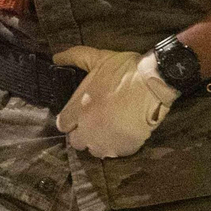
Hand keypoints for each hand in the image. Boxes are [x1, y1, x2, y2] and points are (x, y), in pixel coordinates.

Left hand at [53, 47, 179, 158]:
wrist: (153, 83)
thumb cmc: (125, 70)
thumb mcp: (98, 58)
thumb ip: (75, 57)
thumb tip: (57, 57)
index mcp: (79, 108)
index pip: (63, 125)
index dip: (71, 120)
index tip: (80, 114)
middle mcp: (88, 129)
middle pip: (76, 142)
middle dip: (83, 133)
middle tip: (96, 121)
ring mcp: (106, 141)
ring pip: (95, 150)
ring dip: (99, 141)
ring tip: (111, 128)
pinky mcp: (123, 148)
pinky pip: (115, 153)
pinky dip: (119, 145)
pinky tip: (125, 132)